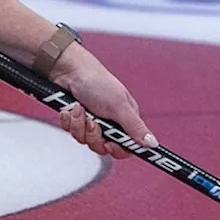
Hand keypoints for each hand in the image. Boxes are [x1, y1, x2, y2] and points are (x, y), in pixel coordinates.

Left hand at [51, 44, 157, 158]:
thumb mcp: (118, 106)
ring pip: (84, 140)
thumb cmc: (96, 81)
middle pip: (102, 147)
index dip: (117, 149)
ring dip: (79, 125)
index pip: (127, 147)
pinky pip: (71, 131)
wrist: (67, 70)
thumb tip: (152, 144)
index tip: (110, 143)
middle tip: (92, 121)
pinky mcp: (76, 119)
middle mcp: (109, 123)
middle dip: (93, 135)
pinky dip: (69, 120)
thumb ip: (134, 127)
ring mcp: (91, 121)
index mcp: (125, 120)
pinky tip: (71, 108)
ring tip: (80, 109)